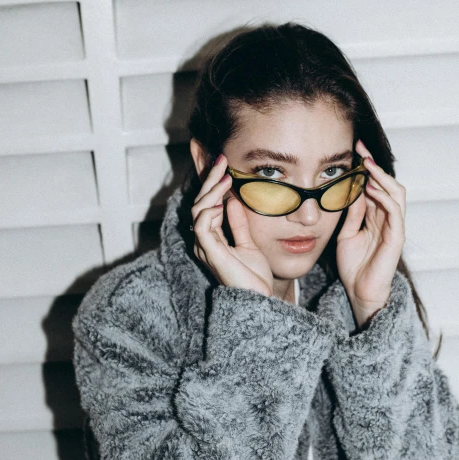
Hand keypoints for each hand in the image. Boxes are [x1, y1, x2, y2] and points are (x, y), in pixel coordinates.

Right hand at [191, 154, 273, 295]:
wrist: (260, 298)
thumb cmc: (253, 277)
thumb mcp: (248, 242)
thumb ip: (238, 223)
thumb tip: (232, 201)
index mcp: (211, 237)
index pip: (207, 204)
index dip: (213, 183)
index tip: (224, 164)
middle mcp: (203, 241)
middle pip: (200, 203)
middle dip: (210, 180)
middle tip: (222, 160)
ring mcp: (204, 246)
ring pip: (199, 210)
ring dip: (212, 191)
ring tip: (226, 178)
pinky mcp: (210, 252)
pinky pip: (202, 226)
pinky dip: (210, 211)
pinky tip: (223, 201)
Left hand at [335, 139, 405, 327]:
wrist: (359, 291)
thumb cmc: (353, 265)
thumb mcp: (346, 233)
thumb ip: (352, 213)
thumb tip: (352, 190)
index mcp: (375, 216)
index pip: (375, 185)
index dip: (366, 168)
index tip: (353, 150)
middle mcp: (387, 218)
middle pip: (387, 184)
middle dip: (375, 165)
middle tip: (360, 149)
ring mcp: (394, 226)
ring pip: (396, 193)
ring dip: (382, 177)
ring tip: (367, 165)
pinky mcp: (397, 237)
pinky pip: (395, 211)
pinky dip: (385, 197)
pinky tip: (372, 189)